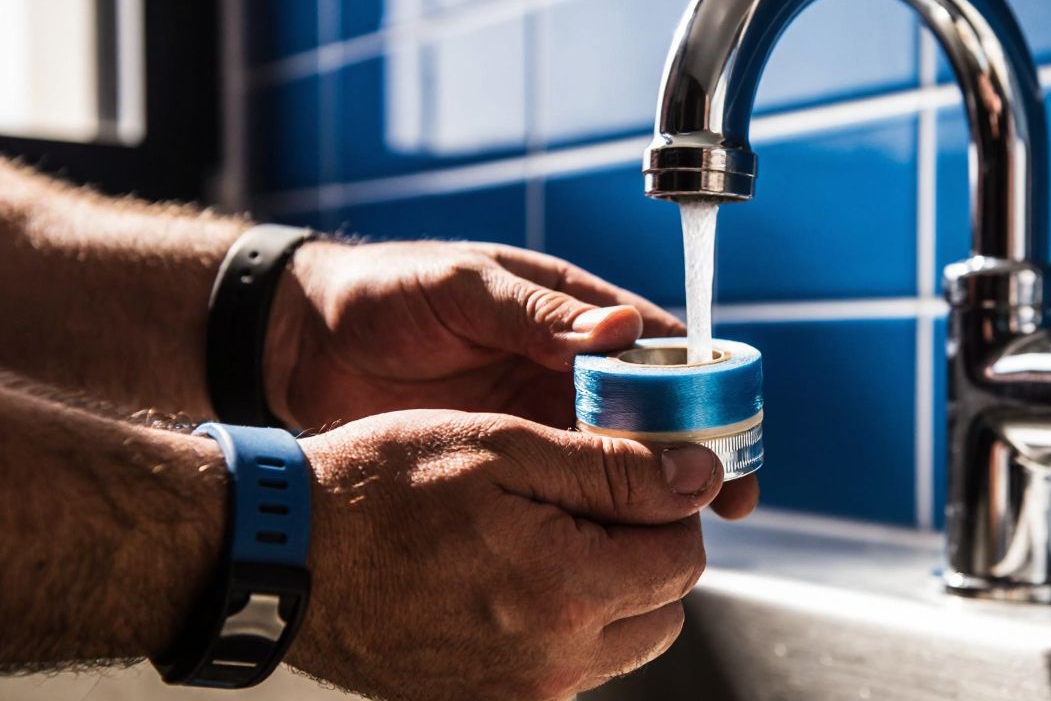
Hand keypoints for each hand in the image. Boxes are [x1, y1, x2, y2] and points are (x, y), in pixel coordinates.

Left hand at [266, 239, 757, 519]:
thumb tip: (620, 330)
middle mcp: (566, 364)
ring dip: (653, 487)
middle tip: (727, 497)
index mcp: (569, 311)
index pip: (660, 345)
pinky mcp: (507, 455)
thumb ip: (535, 315)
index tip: (733, 425)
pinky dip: (596, 508)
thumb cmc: (383, 295)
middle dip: (695, 449)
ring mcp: (537, 412)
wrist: (301, 344)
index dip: (705, 384)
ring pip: (616, 454)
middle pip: (654, 408)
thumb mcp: (462, 291)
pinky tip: (616, 537)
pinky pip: (567, 483)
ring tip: (684, 529)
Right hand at [288, 410, 723, 700]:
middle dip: (644, 549)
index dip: (669, 504)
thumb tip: (699, 477)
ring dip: (607, 587)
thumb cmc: (380, 487)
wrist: (278, 555)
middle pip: (662, 606)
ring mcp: (517, 695)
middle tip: (585, 501)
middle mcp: (552, 663)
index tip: (634, 471)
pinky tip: (507, 576)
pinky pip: (565, 665)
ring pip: (619, 641)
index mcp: (566, 592)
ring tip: (539, 535)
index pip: (683, 555)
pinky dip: (560, 621)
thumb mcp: (503, 447)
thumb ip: (613, 469)